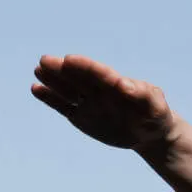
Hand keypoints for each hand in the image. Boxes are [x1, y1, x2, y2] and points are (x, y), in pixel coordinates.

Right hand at [32, 54, 175, 150]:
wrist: (149, 132)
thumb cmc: (155, 113)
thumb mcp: (154, 104)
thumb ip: (142, 94)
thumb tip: (124, 85)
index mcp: (115, 83)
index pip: (97, 73)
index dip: (84, 66)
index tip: (69, 59)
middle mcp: (98, 90)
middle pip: (77, 78)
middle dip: (61, 70)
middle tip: (44, 60)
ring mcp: (88, 103)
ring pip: (67, 90)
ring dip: (52, 80)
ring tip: (38, 70)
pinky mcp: (81, 117)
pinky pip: (63, 107)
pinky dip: (50, 98)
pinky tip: (36, 89)